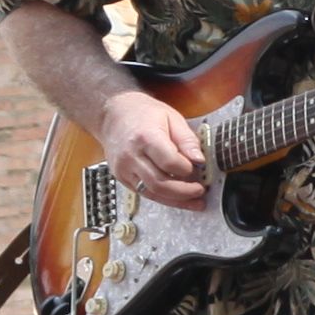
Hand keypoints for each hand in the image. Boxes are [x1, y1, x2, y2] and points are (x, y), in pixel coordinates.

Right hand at [99, 90, 209, 209]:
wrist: (113, 115)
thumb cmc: (143, 113)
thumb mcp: (172, 118)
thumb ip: (187, 140)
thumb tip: (200, 160)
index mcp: (145, 138)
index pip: (169, 162)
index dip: (187, 168)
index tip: (199, 167)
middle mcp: (131, 156)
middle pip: (159, 182)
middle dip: (184, 191)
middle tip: (200, 190)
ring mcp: (124, 169)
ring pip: (151, 192)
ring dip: (175, 200)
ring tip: (195, 201)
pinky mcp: (122, 177)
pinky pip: (144, 193)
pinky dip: (163, 198)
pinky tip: (178, 199)